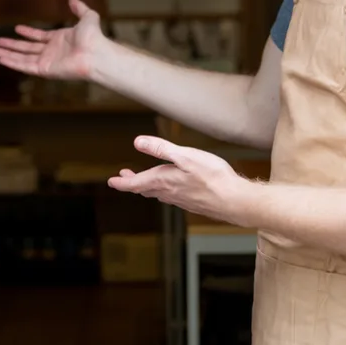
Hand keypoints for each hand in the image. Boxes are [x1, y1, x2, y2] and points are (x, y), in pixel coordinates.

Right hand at [0, 0, 105, 80]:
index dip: (28, 33)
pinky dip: (12, 63)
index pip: (39, 37)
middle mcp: (52, 51)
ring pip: (23, 58)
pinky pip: (25, 66)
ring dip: (8, 54)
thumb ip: (79, 8)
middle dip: (12, 45)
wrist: (95, 53)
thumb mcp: (87, 16)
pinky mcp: (44, 70)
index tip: (17, 29)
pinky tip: (1, 59)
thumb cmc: (94, 37)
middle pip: (27, 48)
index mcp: (59, 39)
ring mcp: (47, 61)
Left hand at [108, 136, 249, 225]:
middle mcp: (169, 193)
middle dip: (132, 183)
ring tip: (143, 181)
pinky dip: (163, 191)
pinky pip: (171, 197)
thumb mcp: (184, 156)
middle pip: (145, 189)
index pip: (136, 183)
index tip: (111, 182)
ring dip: (146, 186)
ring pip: (157, 193)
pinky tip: (169, 189)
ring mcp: (180, 199)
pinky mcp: (192, 202)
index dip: (122, 183)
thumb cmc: (212, 177)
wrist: (234, 201)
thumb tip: (138, 142)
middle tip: (123, 178)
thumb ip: (160, 149)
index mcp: (163, 180)